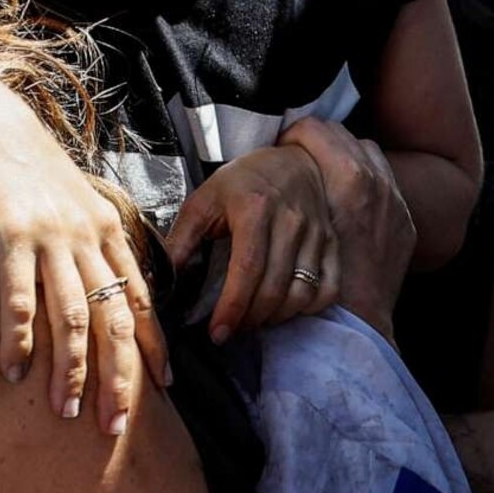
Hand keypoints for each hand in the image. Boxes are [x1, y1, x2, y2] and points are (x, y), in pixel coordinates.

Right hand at [0, 92, 166, 434]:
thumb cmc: (20, 166)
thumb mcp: (69, 198)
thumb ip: (87, 237)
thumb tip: (98, 278)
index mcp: (105, 228)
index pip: (139, 297)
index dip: (153, 344)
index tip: (165, 388)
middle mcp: (86, 236)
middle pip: (114, 318)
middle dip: (119, 378)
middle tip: (116, 429)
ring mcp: (50, 237)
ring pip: (74, 316)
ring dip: (72, 370)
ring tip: (67, 413)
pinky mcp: (8, 237)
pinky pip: (20, 299)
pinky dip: (20, 338)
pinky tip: (13, 371)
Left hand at [165, 143, 341, 343]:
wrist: (291, 160)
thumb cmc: (242, 183)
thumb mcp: (203, 201)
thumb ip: (181, 239)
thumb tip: (161, 279)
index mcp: (255, 208)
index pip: (247, 269)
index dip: (233, 307)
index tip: (217, 332)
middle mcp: (291, 221)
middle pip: (275, 288)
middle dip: (250, 319)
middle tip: (230, 330)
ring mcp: (316, 233)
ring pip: (302, 294)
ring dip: (276, 317)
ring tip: (253, 320)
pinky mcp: (332, 243)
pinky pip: (328, 289)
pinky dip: (308, 308)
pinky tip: (285, 308)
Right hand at [282, 116, 417, 338]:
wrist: (360, 325)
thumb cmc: (319, 284)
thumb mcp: (296, 231)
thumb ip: (287, 198)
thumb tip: (266, 176)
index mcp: (349, 180)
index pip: (315, 130)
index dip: (293, 135)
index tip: (282, 147)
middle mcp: (377, 184)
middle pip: (342, 136)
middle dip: (317, 140)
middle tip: (297, 153)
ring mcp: (395, 202)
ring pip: (367, 152)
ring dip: (344, 155)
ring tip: (321, 172)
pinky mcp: (404, 222)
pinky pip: (385, 180)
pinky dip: (366, 179)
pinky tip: (346, 199)